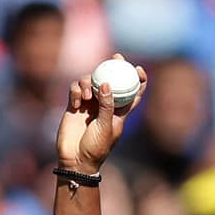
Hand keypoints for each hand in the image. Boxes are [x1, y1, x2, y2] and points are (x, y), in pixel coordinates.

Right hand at [56, 53, 146, 173]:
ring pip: (91, 81)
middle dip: (113, 66)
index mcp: (120, 111)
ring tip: (87, 97)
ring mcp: (90, 104)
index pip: (132, 93)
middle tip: (115, 57)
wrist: (76, 158)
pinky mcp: (75, 105)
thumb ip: (107, 105)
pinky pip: (75, 89)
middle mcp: (105, 105)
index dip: (138, 80)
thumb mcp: (106, 126)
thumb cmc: (96, 146)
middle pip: (111, 80)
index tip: (139, 69)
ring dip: (88, 83)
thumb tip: (106, 83)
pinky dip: (76, 91)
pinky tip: (76, 102)